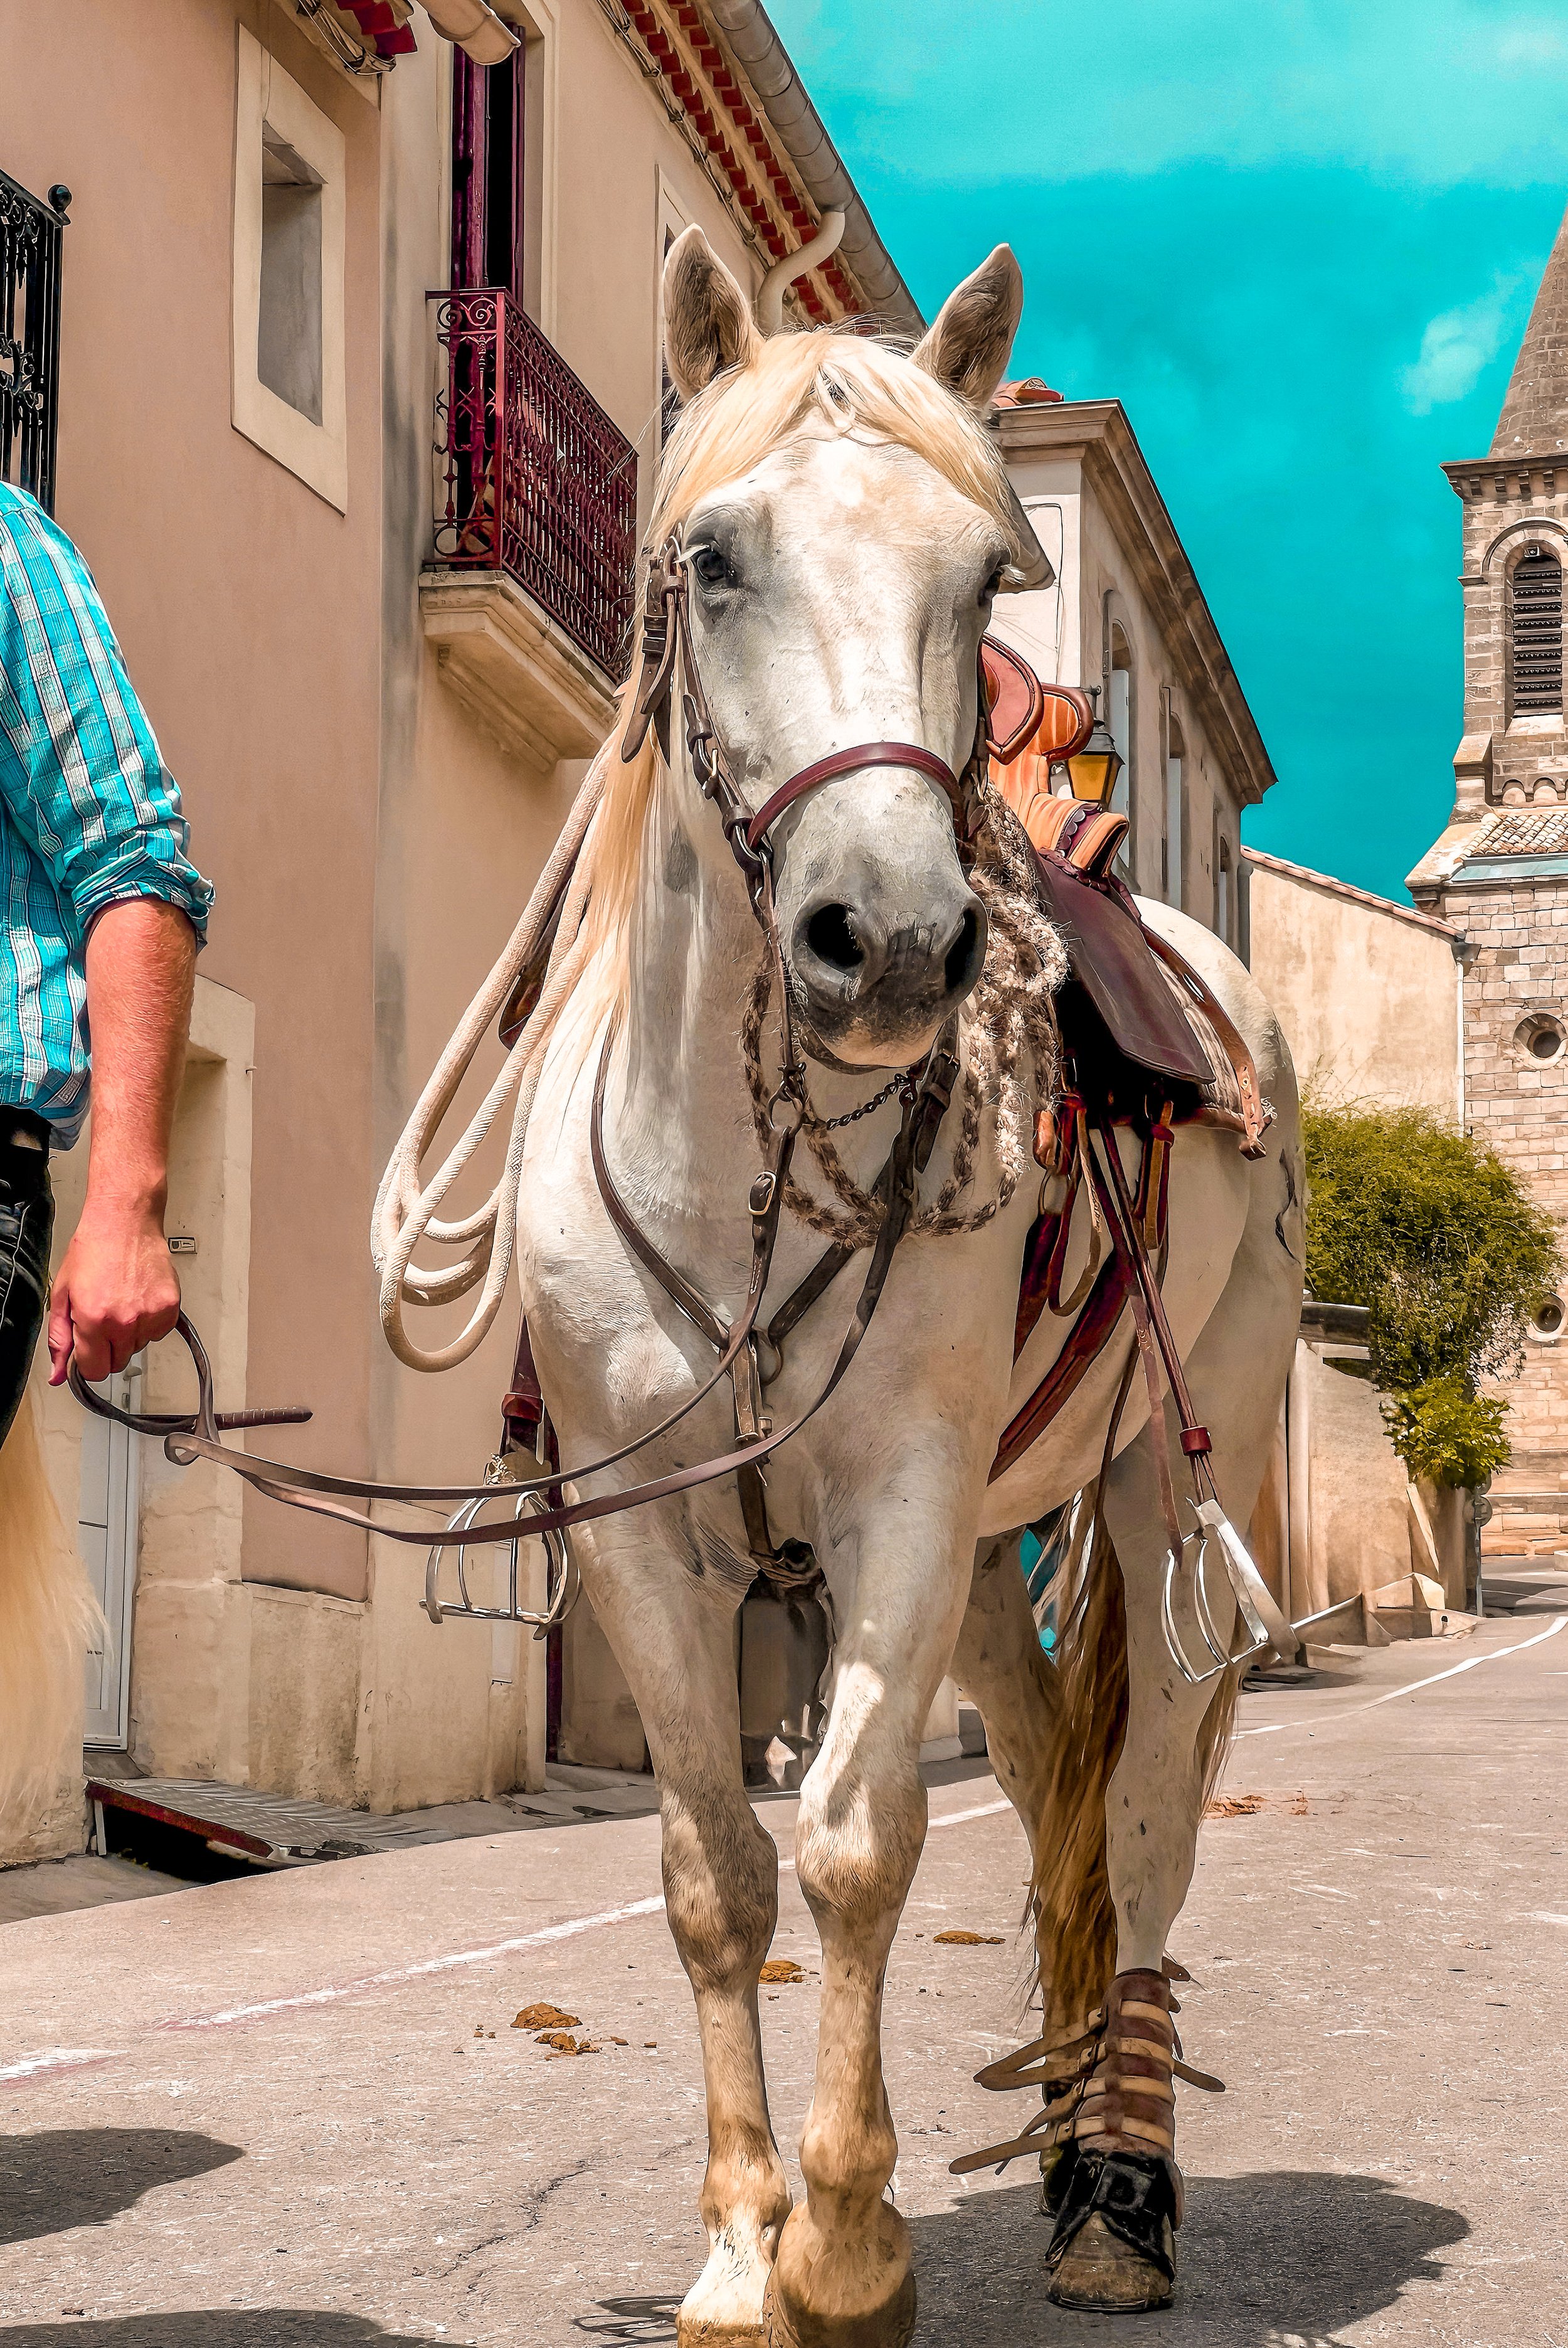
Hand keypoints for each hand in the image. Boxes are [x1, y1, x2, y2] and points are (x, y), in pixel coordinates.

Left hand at [47, 1202, 180, 1384]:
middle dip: (108, 1347)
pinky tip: (139, 1300)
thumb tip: (59, 1374)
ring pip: (138, 1347)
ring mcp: (150, 1315)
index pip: (95, 1370)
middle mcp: (124, 1321)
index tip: (88, 1349)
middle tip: (103, 1319)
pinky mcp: (170, 1307)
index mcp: (94, 1319)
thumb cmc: (94, 1250)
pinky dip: (149, 1322)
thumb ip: (60, 1338)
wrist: (125, 1222)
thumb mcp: (63, 1294)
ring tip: (122, 1303)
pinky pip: (159, 1333)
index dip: (88, 1361)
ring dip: (129, 1334)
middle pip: (118, 1363)